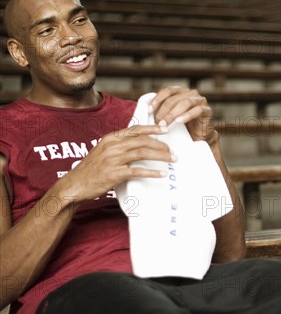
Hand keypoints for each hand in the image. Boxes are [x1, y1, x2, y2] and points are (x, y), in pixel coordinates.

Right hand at [57, 125, 173, 201]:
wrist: (75, 185)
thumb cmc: (91, 169)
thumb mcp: (103, 151)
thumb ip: (118, 145)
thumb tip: (137, 143)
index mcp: (111, 138)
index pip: (135, 129)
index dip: (152, 128)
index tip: (165, 130)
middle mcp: (112, 146)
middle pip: (142, 141)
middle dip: (160, 145)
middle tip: (172, 151)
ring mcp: (113, 159)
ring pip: (142, 153)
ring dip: (160, 156)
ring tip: (172, 159)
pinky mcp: (115, 173)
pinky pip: (138, 171)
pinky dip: (152, 172)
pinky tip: (161, 174)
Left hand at [148, 86, 217, 145]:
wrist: (198, 137)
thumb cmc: (182, 127)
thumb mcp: (169, 116)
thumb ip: (160, 110)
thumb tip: (145, 106)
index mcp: (181, 92)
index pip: (167, 91)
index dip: (157, 99)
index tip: (149, 110)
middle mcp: (191, 93)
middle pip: (174, 98)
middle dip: (164, 110)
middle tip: (157, 122)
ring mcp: (200, 101)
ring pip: (185, 103)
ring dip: (172, 114)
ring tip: (165, 124)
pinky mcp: (207, 111)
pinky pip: (197, 110)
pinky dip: (186, 116)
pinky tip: (178, 122)